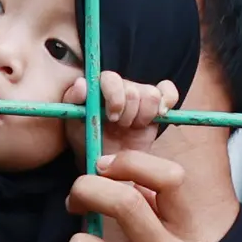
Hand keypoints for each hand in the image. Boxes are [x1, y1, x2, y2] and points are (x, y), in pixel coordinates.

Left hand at [63, 72, 177, 167]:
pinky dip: (168, 99)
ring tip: (132, 128)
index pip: (110, 78)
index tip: (112, 117)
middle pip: (133, 89)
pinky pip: (168, 91)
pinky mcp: (157, 107)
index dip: (115, 96)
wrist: (107, 163)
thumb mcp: (74, 124)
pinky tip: (160, 115)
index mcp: (100, 89)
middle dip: (128, 113)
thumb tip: (82, 83)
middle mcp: (121, 89)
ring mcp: (140, 96)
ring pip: (151, 94)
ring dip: (143, 115)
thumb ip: (74, 100)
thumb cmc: (88, 141)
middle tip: (121, 127)